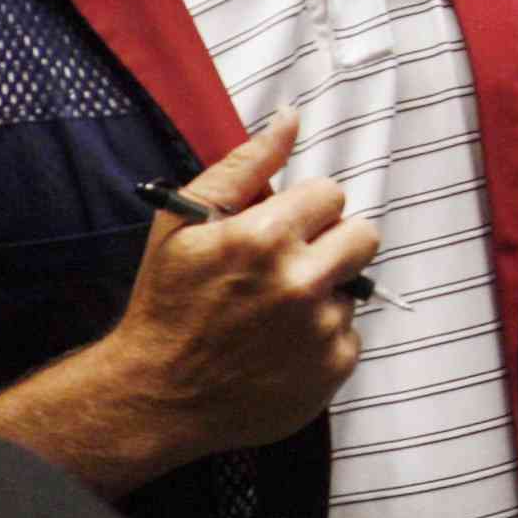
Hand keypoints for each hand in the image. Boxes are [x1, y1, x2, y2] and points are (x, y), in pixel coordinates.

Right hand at [107, 112, 373, 468]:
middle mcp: (301, 282)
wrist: (153, 397)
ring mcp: (322, 330)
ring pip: (352, 287)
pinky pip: (350, 334)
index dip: (304, 211)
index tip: (277, 231)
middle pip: (363, 235)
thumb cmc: (166, 303)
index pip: (331, 194)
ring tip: (272, 316)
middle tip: (290, 266)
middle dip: (331, 244)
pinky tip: (280, 349)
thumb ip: (244, 166)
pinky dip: (322, 339)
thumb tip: (291, 119)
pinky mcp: (334, 369)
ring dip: (323, 294)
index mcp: (265, 238)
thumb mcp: (182, 224)